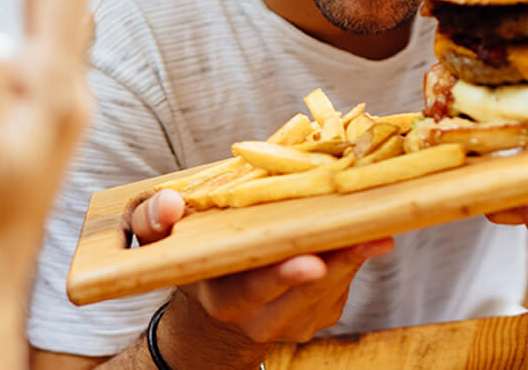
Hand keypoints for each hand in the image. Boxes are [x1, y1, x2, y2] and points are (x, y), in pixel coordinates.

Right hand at [129, 190, 393, 345]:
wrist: (216, 318)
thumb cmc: (191, 265)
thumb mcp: (159, 245)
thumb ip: (153, 220)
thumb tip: (168, 202)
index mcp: (224, 299)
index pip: (256, 289)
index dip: (284, 275)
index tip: (312, 260)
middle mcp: (263, 321)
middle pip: (310, 289)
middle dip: (341, 259)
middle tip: (371, 232)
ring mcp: (297, 324)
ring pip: (335, 285)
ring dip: (355, 251)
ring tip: (375, 218)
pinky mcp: (322, 317)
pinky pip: (345, 283)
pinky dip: (353, 253)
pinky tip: (360, 228)